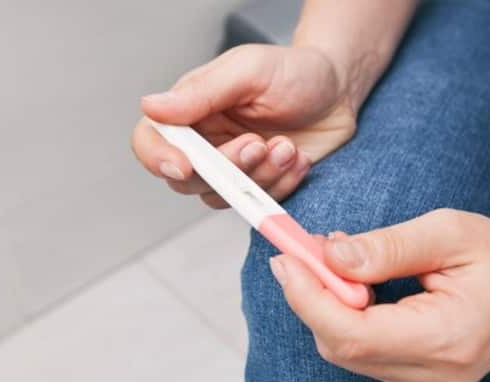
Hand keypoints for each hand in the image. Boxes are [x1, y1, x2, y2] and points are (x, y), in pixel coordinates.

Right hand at [131, 44, 356, 207]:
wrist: (338, 91)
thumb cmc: (294, 72)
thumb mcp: (249, 70)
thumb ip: (202, 91)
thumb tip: (151, 106)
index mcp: (192, 110)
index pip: (151, 139)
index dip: (157, 158)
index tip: (184, 166)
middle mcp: (206, 142)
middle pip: (187, 178)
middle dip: (226, 169)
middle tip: (258, 145)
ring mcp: (233, 168)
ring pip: (223, 196)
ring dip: (260, 177)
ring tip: (287, 146)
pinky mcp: (261, 185)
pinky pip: (258, 203)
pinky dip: (281, 184)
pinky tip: (298, 158)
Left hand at [269, 209, 489, 381]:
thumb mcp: (449, 232)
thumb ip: (388, 246)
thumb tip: (330, 256)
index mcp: (449, 337)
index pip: (353, 333)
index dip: (309, 297)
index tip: (286, 258)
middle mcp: (436, 374)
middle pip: (342, 345)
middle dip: (311, 296)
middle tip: (300, 251)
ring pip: (347, 351)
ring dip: (326, 306)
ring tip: (329, 262)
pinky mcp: (420, 381)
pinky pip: (364, 354)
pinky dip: (346, 319)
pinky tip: (351, 288)